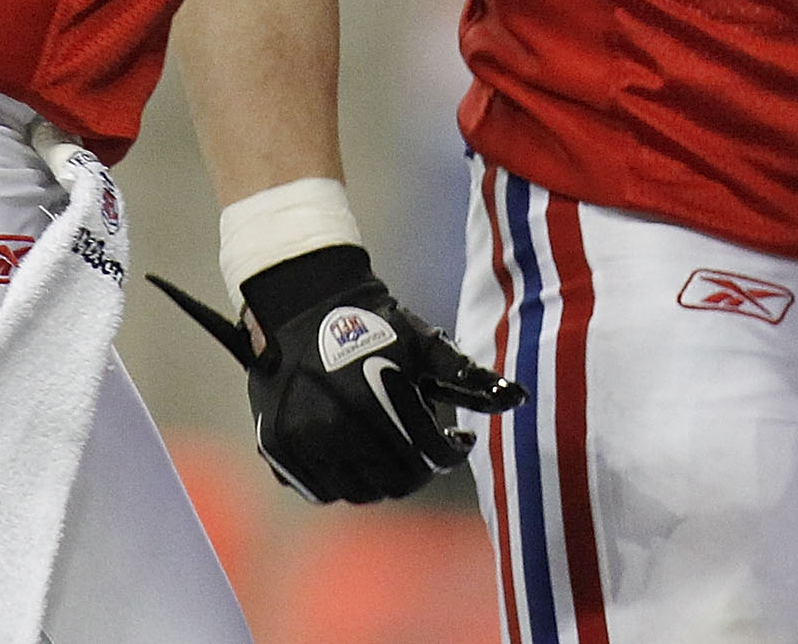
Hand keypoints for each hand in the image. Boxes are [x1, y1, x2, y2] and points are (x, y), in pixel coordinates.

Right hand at [151, 246, 522, 502]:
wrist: (303, 304)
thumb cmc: (374, 323)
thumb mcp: (424, 345)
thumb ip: (468, 376)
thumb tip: (519, 397)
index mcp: (375, 406)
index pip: (429, 460)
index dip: (452, 455)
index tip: (457, 442)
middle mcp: (335, 432)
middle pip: (396, 483)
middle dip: (421, 469)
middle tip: (425, 449)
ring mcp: (302, 444)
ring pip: (359, 493)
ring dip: (383, 478)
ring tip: (392, 450)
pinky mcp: (278, 450)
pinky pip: (322, 491)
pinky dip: (345, 482)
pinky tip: (359, 454)